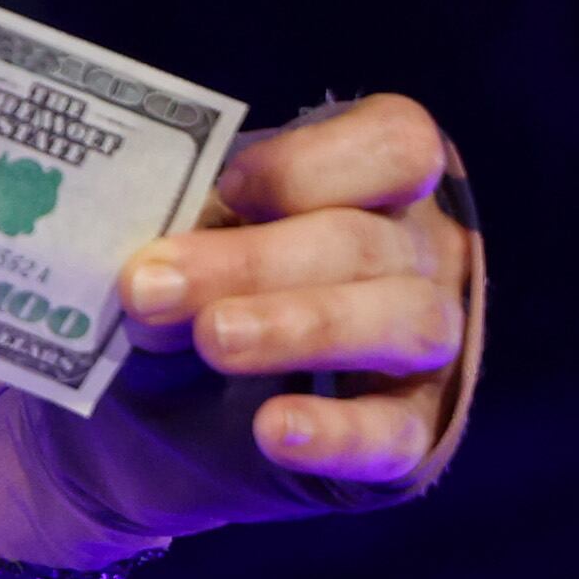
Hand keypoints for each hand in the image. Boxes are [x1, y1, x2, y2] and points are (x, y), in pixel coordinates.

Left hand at [112, 94, 475, 481]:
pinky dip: (337, 433)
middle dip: (252, 261)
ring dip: (300, 327)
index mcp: (376, 184)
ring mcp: (426, 345)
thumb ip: (189, 226)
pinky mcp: (415, 431)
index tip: (226, 189)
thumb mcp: (196, 237)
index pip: (395, 145)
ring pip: (403, 322)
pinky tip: (274, 429)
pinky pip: (396, 432)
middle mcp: (420, 255)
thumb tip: (152, 249)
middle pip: (363, 241)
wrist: (182, 409)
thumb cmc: (201, 285)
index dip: (312, 164)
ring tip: (213, 340)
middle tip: (152, 286)